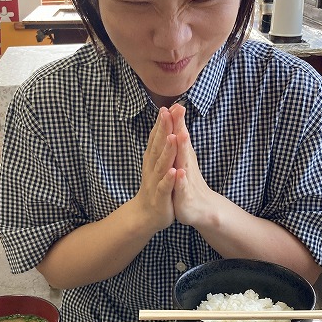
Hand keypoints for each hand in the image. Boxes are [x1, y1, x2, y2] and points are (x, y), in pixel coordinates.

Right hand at [134, 106, 177, 230]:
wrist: (145, 215)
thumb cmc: (154, 186)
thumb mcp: (157, 164)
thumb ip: (160, 146)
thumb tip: (164, 126)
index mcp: (153, 159)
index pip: (157, 138)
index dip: (162, 123)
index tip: (168, 105)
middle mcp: (152, 168)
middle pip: (158, 146)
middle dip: (163, 130)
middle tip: (168, 113)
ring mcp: (155, 182)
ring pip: (161, 165)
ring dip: (167, 151)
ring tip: (173, 137)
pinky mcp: (161, 197)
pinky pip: (165, 187)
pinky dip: (170, 179)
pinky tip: (176, 171)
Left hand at [168, 104, 213, 226]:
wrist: (201, 210)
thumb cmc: (189, 185)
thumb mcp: (183, 163)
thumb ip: (181, 145)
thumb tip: (179, 126)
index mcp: (183, 157)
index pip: (179, 135)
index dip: (176, 120)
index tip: (172, 102)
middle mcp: (187, 164)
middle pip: (183, 143)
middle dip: (179, 126)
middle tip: (178, 108)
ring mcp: (187, 179)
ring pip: (184, 161)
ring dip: (182, 148)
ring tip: (181, 134)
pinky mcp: (185, 195)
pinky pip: (182, 186)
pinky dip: (181, 179)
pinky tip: (180, 172)